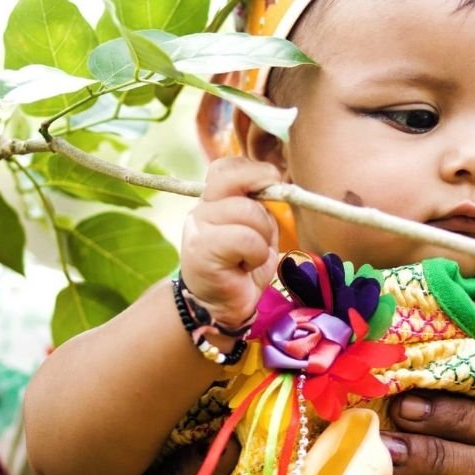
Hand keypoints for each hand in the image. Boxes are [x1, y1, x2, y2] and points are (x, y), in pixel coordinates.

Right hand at [180, 157, 281, 326]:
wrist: (222, 307)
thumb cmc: (243, 266)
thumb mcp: (257, 229)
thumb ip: (261, 205)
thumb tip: (277, 182)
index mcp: (213, 200)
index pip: (227, 167)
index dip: (254, 171)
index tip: (273, 183)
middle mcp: (201, 209)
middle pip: (238, 184)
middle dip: (263, 210)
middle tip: (261, 237)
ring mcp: (197, 227)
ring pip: (248, 212)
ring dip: (262, 239)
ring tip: (250, 258)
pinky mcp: (201, 249)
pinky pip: (245, 239)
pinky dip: (256, 254)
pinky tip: (245, 267)